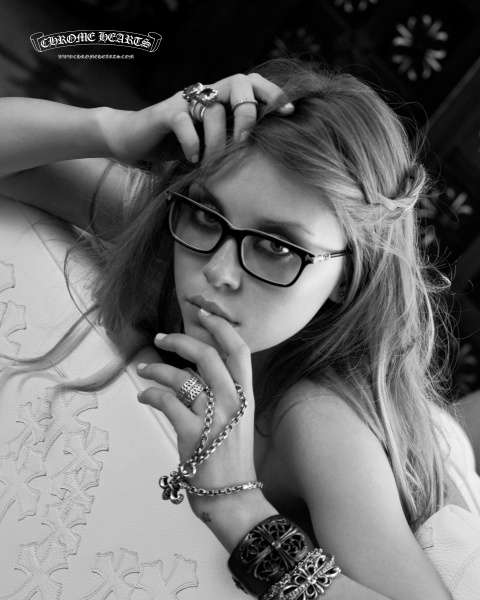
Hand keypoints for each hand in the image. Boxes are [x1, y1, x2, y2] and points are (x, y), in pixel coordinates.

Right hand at [100, 73, 293, 163]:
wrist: (131, 140)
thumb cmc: (173, 145)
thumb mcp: (207, 144)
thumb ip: (229, 141)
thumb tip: (263, 156)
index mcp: (219, 99)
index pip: (251, 83)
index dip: (272, 93)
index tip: (288, 112)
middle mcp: (204, 94)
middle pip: (239, 83)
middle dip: (249, 112)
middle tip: (245, 141)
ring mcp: (184, 101)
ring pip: (213, 108)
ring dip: (218, 141)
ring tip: (214, 162)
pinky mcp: (164, 113)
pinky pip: (185, 121)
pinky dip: (192, 143)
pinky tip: (192, 160)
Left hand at [136, 309, 257, 514]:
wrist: (233, 499)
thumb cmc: (230, 460)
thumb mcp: (235, 421)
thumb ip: (221, 395)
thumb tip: (192, 372)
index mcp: (246, 396)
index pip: (239, 350)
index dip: (220, 327)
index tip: (203, 313)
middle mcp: (233, 401)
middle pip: (207, 355)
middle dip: (180, 341)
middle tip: (160, 338)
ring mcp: (214, 417)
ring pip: (182, 377)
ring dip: (156, 370)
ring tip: (143, 371)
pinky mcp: (193, 434)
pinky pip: (166, 402)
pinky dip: (150, 395)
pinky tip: (144, 397)